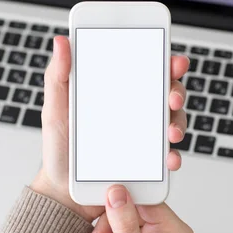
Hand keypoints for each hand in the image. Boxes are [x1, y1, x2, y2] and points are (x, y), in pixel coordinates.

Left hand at [30, 36, 188, 222]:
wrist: (62, 190)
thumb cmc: (59, 147)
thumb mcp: (54, 108)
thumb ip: (57, 76)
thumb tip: (61, 42)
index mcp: (116, 92)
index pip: (145, 68)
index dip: (164, 61)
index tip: (173, 61)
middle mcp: (135, 110)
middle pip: (167, 92)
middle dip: (177, 90)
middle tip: (172, 97)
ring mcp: (144, 136)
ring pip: (173, 121)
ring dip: (178, 123)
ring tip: (170, 133)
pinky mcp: (147, 162)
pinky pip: (166, 155)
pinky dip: (171, 156)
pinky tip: (168, 159)